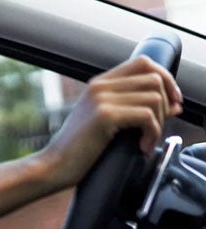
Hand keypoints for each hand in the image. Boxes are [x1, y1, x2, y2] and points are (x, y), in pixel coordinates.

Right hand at [38, 56, 183, 189]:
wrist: (54, 166)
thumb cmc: (78, 150)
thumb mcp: (107, 123)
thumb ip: (135, 109)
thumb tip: (175, 106)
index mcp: (99, 84)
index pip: (144, 62)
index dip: (166, 79)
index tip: (171, 102)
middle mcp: (99, 86)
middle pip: (154, 78)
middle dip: (165, 104)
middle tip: (156, 129)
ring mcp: (101, 99)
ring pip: (154, 97)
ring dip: (159, 122)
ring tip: (146, 140)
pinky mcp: (105, 115)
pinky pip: (146, 116)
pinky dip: (152, 134)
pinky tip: (141, 147)